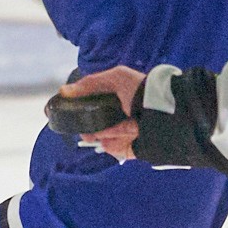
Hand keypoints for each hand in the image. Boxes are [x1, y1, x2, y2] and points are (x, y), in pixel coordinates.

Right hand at [77, 64, 223, 169]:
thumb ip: (89, 83)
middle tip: (83, 125)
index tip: (71, 112)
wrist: (163, 110)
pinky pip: (115, 150)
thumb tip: (64, 91)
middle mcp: (121, 118)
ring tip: (106, 129)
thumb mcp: (115, 78)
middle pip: (97, 127)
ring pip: (104, 138)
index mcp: (118, 101)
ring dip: (102, 133)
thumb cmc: (141, 90)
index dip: (83, 111)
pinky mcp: (132, 149)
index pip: (95, 108)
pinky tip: (115, 137)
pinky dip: (113, 144)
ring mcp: (126, 135)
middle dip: (90, 126)